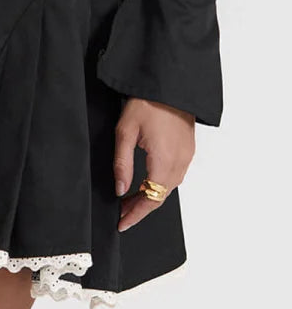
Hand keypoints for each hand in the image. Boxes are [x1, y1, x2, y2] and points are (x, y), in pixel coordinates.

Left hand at [113, 97, 195, 232]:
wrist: (170, 85)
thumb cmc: (147, 103)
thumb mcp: (125, 131)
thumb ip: (122, 163)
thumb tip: (119, 189)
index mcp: (164, 161)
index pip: (151, 199)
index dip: (136, 214)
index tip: (122, 223)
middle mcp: (179, 163)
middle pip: (160, 197)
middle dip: (140, 208)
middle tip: (122, 212)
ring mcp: (187, 157)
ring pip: (169, 188)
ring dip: (151, 196)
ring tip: (130, 200)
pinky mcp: (188, 150)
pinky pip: (175, 175)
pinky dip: (160, 184)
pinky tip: (147, 183)